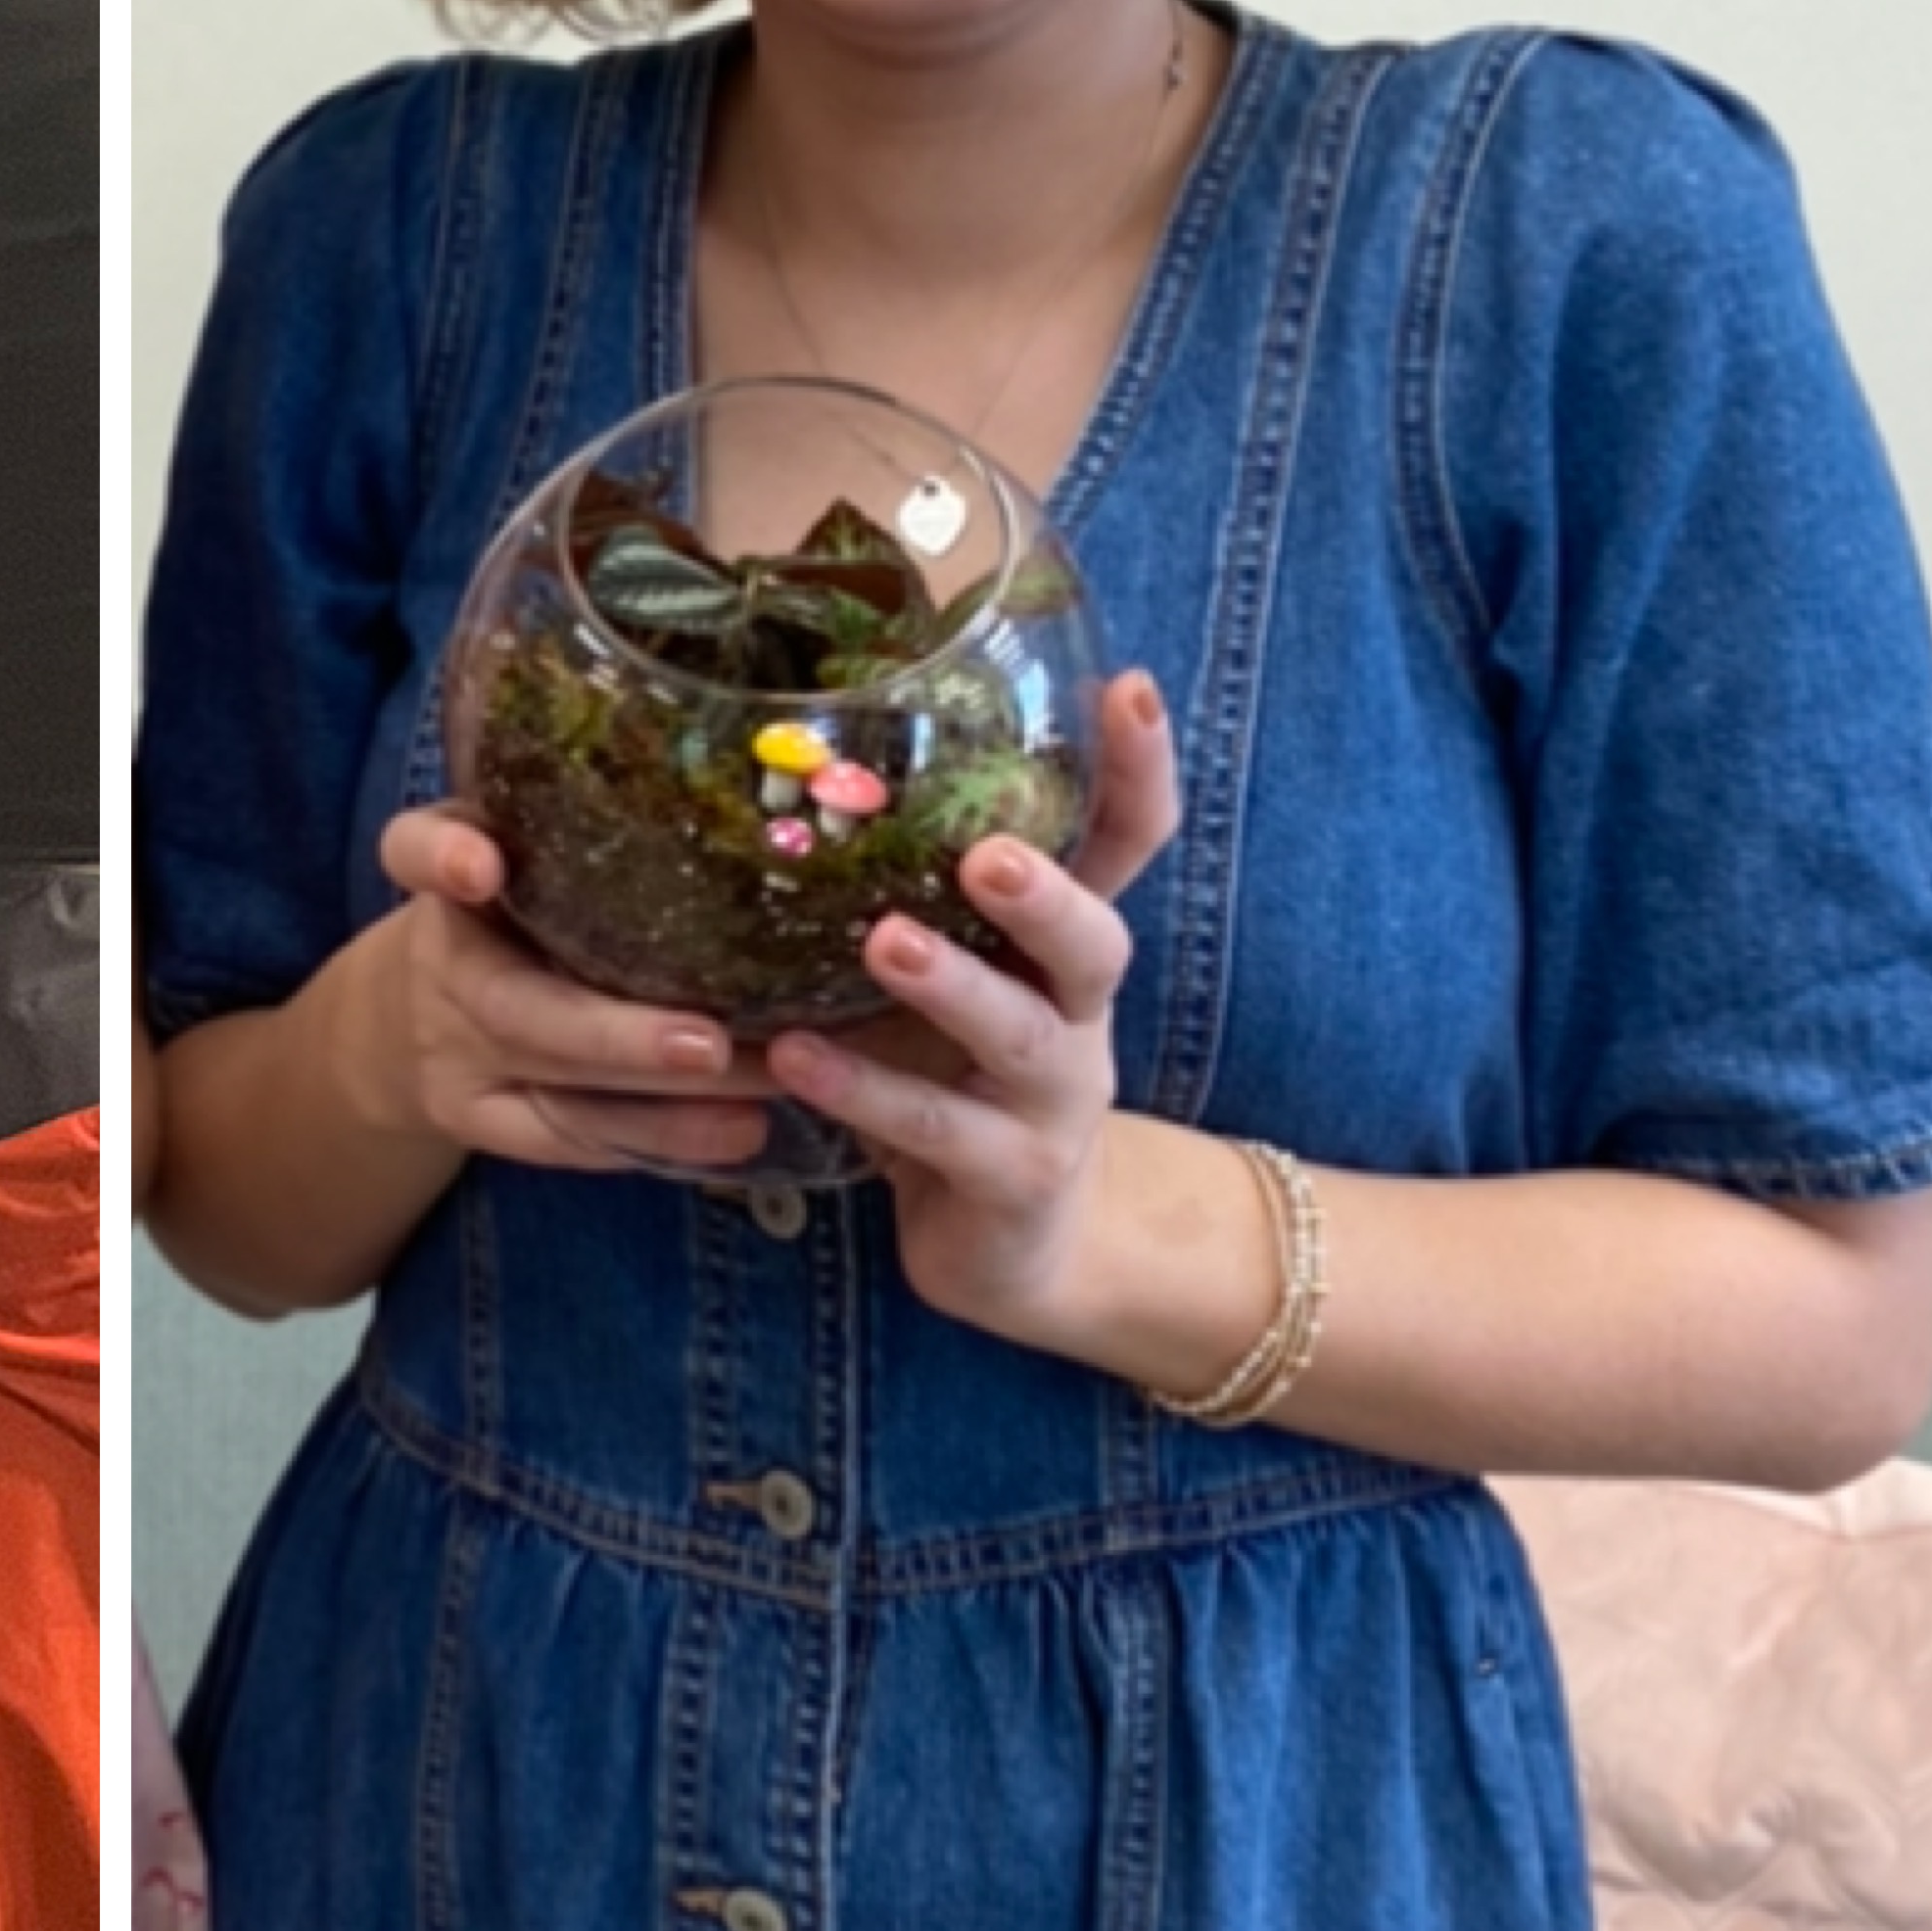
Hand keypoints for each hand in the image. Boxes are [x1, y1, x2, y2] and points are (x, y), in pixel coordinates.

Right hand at [367, 805, 782, 1172]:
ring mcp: (459, 1059)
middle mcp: (443, 968)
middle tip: (709, 1043)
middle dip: (614, 1035)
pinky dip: (658, 1142)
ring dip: (665, 1103)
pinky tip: (742, 1130)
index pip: (415, 850)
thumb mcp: (515, 840)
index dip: (443, 857)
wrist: (409, 1022)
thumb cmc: (506, 906)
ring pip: (556, 1093)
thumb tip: (746, 770)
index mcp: (447, 875)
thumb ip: (577, 811)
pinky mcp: (485, 1124)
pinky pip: (570, 1143)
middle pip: (514, 1010)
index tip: (479, 865)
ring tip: (768, 1086)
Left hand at [762, 671, 1181, 1337]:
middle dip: (1046, 895)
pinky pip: (938, 1131)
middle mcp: (1077, 1012)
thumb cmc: (959, 1071)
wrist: (1015, 1243)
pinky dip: (864, 1092)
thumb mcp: (950, 968)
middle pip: (1097, 941)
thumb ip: (903, 886)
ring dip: (954, 989)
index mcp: (1064, 944)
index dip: (1138, 771)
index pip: (1125, 843)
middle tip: (988, 855)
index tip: (1125, 687)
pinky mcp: (1011, 1179)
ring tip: (885, 943)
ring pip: (1021, 1037)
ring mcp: (1054, 1102)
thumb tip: (801, 750)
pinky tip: (793, 1058)